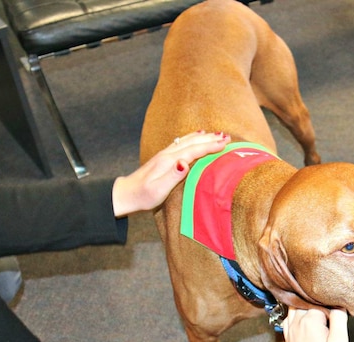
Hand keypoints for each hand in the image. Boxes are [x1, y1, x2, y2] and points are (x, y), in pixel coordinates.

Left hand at [111, 131, 229, 216]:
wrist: (126, 193)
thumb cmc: (143, 196)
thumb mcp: (158, 189)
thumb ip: (172, 176)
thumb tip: (185, 163)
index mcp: (169, 161)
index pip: (193, 150)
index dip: (210, 146)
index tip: (225, 143)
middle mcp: (167, 154)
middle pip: (192, 142)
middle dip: (210, 139)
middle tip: (227, 137)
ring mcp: (164, 154)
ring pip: (187, 140)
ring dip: (203, 137)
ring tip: (216, 134)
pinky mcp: (163, 157)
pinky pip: (182, 143)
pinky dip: (192, 138)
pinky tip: (196, 137)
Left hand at [284, 308, 349, 341]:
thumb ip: (339, 319)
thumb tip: (338, 305)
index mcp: (309, 321)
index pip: (321, 301)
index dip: (332, 306)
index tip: (339, 315)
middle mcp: (296, 324)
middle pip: (306, 302)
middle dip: (318, 305)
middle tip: (332, 316)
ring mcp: (289, 332)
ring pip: (295, 309)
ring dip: (307, 309)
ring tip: (321, 316)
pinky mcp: (288, 341)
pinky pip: (289, 320)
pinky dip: (297, 317)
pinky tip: (308, 323)